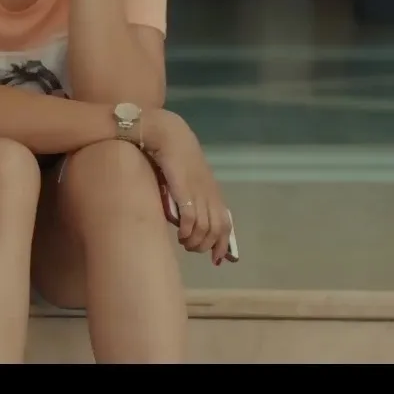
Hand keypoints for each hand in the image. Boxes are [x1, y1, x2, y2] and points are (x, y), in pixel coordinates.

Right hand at [140, 110, 233, 264]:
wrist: (167, 134)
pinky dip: (187, 231)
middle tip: (192, 249)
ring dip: (195, 241)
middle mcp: (209, 194)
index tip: (216, 259)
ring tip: (184, 242)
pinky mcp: (184, 190)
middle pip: (217, 230)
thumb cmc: (174, 155)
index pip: (225, 224)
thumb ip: (191, 196)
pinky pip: (191, 219)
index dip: (222, 244)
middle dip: (206, 246)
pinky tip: (179, 234)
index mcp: (212, 192)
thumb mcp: (188, 179)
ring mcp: (198, 192)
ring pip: (205, 228)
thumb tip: (187, 220)